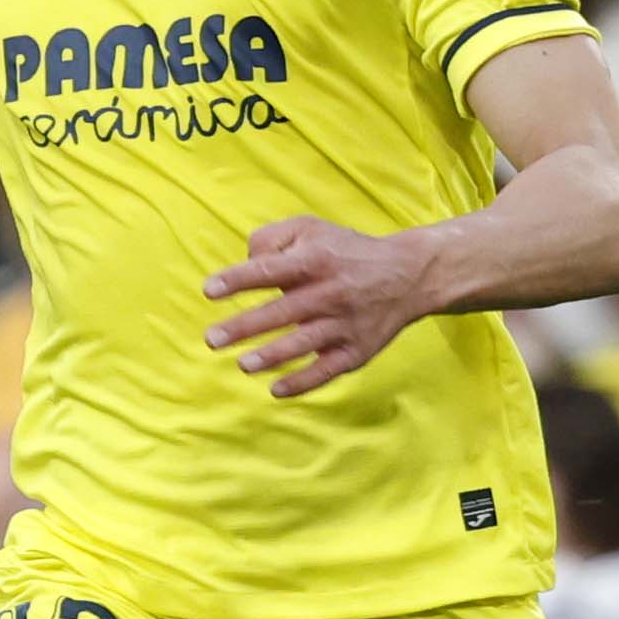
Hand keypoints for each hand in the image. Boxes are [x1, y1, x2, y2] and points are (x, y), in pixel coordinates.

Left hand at [204, 216, 436, 396]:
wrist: (409, 274)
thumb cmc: (343, 251)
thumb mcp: (310, 228)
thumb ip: (270, 239)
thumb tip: (244, 263)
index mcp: (315, 260)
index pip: (271, 270)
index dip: (238, 279)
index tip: (209, 290)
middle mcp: (331, 292)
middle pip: (284, 310)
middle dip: (245, 326)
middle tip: (212, 339)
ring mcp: (345, 324)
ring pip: (306, 343)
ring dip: (273, 356)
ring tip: (243, 364)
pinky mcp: (358, 350)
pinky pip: (328, 370)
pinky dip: (303, 382)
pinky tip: (276, 389)